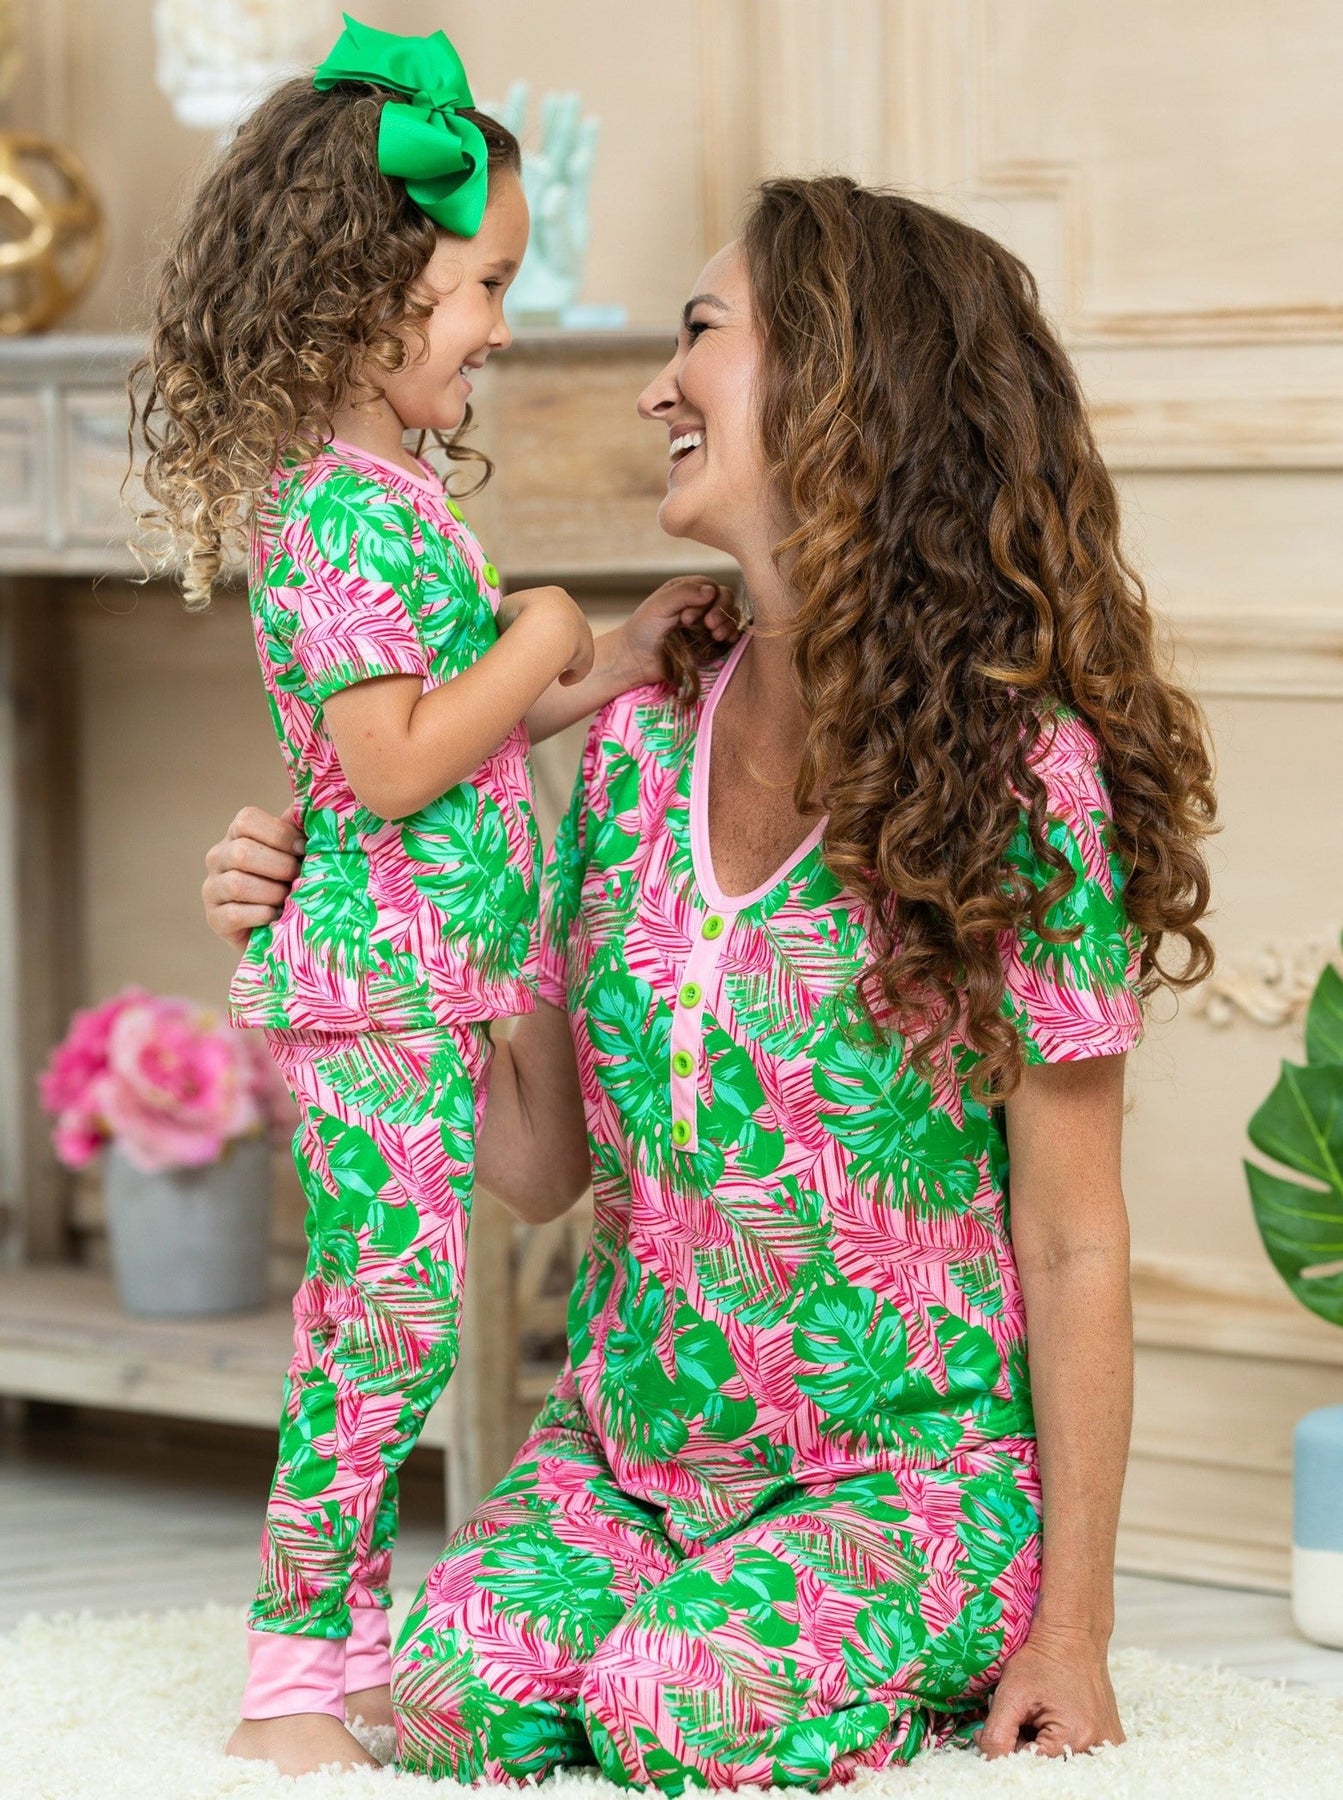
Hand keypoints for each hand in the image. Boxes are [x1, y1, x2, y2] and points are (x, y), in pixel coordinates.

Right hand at [203, 807, 303, 949]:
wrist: (280, 927)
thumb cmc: (291, 882)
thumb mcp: (297, 854)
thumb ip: (299, 830)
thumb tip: (309, 806)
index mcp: (237, 835)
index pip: (246, 820)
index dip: (279, 834)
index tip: (302, 849)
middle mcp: (218, 858)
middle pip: (242, 852)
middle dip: (280, 866)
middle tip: (298, 878)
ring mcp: (212, 888)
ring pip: (237, 884)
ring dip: (273, 893)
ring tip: (288, 899)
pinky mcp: (214, 919)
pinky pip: (235, 914)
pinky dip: (263, 915)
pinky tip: (276, 917)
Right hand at [499, 584, 594, 686]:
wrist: (545, 624)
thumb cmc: (520, 613)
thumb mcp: (505, 610)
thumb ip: (507, 619)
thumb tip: (504, 634)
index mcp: (554, 596)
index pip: (547, 610)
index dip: (536, 623)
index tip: (526, 634)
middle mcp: (573, 612)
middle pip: (561, 628)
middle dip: (550, 640)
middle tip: (535, 653)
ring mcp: (583, 632)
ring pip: (573, 646)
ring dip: (561, 656)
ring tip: (546, 668)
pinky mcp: (587, 652)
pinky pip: (582, 666)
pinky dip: (573, 674)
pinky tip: (562, 681)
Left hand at [620, 577, 738, 684]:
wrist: (636, 660)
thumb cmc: (643, 630)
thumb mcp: (659, 605)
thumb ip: (683, 594)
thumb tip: (711, 591)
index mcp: (688, 590)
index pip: (712, 588)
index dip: (707, 601)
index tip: (686, 619)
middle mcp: (701, 604)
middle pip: (727, 600)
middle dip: (722, 612)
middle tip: (709, 626)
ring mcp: (708, 624)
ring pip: (731, 617)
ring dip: (728, 625)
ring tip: (716, 636)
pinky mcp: (712, 643)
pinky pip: (731, 636)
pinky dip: (732, 637)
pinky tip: (724, 642)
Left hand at [979, 1622, 1122, 1758]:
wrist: (1073, 1635)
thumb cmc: (1043, 1659)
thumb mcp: (1011, 1694)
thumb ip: (996, 1734)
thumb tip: (989, 1759)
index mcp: (1073, 1738)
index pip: (1029, 1765)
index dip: (1010, 1748)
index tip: (1005, 1726)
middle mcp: (1097, 1747)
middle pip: (1048, 1766)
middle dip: (1027, 1747)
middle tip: (1023, 1717)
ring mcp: (1108, 1744)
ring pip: (1061, 1761)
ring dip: (1043, 1745)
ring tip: (1040, 1715)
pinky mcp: (1111, 1739)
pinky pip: (1078, 1753)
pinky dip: (1060, 1741)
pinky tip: (1056, 1717)